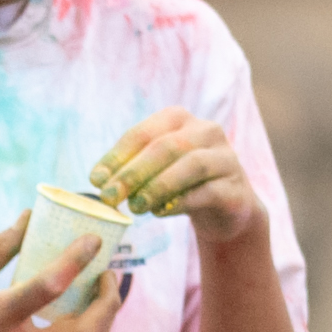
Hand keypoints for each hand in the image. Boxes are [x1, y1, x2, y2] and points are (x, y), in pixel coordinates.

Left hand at [91, 108, 262, 244]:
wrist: (225, 207)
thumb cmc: (177, 182)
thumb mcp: (151, 169)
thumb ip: (128, 169)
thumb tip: (100, 182)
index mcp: (178, 119)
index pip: (141, 133)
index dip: (116, 157)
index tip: (95, 181)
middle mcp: (206, 131)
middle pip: (165, 147)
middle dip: (133, 173)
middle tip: (110, 197)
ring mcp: (226, 158)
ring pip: (191, 165)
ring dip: (157, 187)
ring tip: (135, 207)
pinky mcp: (236, 187)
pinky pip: (208, 192)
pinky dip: (181, 202)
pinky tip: (160, 212)